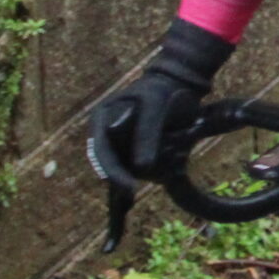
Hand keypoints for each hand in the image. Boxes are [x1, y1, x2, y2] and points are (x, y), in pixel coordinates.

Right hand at [87, 56, 214, 197]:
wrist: (178, 83)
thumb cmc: (163, 90)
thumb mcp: (155, 107)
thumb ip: (147, 134)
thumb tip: (140, 167)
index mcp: (101, 118)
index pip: (100, 151)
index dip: (113, 172)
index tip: (129, 188)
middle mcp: (105, 131)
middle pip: (108, 162)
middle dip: (121, 177)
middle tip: (134, 194)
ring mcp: (118, 139)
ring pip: (121, 164)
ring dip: (134, 174)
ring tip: (150, 182)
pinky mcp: (133, 145)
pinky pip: (135, 162)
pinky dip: (145, 170)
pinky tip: (158, 177)